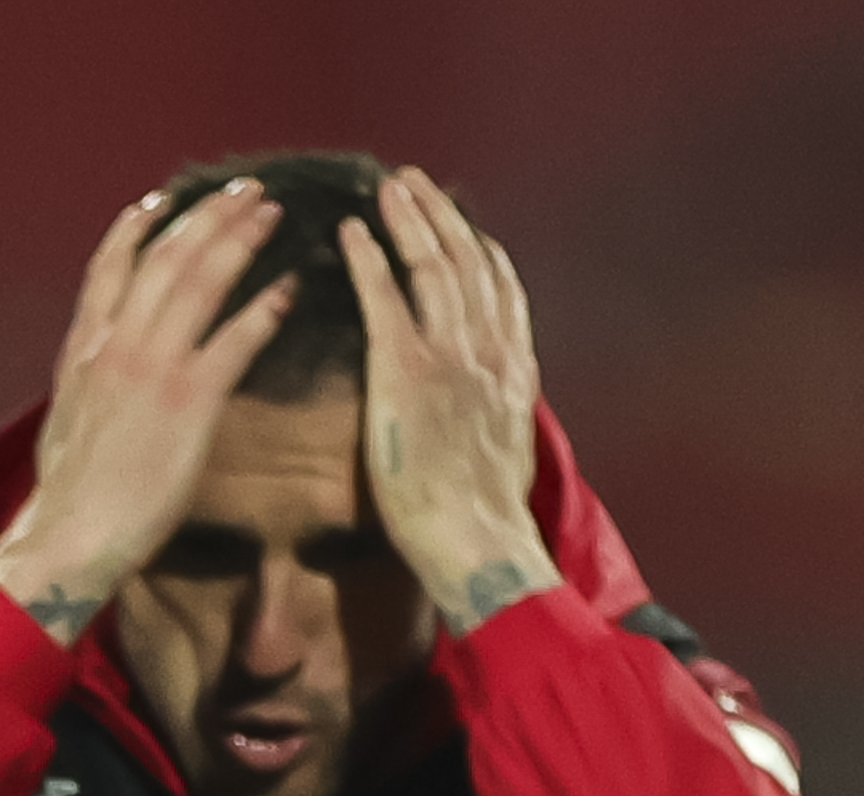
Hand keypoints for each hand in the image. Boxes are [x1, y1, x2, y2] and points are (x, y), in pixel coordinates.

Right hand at [0, 180, 297, 650]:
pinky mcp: (190, 400)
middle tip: (243, 190)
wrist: (71, 536)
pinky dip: (264, 308)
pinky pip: (235, 339)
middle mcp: (118, 343)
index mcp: (85, 347)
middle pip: (167, 257)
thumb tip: (91, 373)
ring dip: (240, 239)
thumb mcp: (63, 420)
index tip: (162, 200)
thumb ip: (84, 382)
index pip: (110, 266)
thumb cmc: (68, 496)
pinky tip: (288, 288)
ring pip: (202, 280)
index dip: (137, 226)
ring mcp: (154, 367)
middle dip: (208, 215)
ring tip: (270, 214)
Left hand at [340, 166, 560, 634]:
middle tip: (415, 182)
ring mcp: (447, 356)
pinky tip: (350, 234)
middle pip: (468, 261)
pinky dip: (368, 258)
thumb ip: (501, 418)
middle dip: (442, 215)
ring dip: (408, 219)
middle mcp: (486, 351)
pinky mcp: (404, 371)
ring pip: (431, 264)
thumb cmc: (486, 521)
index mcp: (513, 371)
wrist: (477, 544)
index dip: (482, 252)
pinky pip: (384, 298)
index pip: (503, 292)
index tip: (466, 227)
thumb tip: (497, 417)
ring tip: (388, 189)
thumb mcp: (510, 455)